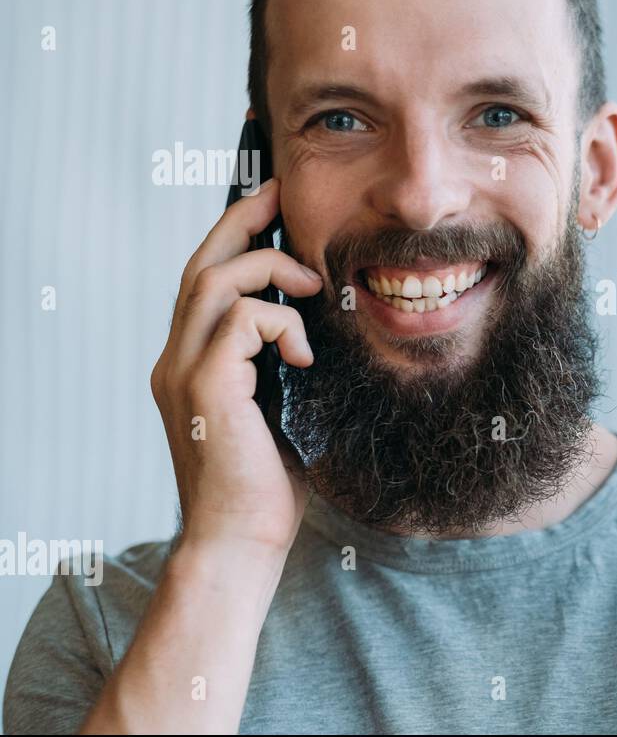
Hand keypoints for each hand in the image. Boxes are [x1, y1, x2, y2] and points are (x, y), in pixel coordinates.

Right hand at [150, 178, 321, 553]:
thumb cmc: (269, 484)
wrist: (242, 542)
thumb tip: (320, 326)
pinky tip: (306, 354)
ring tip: (311, 285)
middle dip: (241, 222)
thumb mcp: (282, 409)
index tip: (272, 206)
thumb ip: (284, 366)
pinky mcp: (206, 389)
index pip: (205, 283)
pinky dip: (280, 323)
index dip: (234, 238)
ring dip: (268, 269)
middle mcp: (176, 360)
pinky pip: (240, 322)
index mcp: (192, 363)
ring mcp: (184, 373)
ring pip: (212, 282)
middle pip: (200, 266)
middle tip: (279, 195)